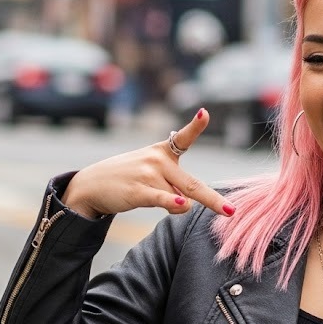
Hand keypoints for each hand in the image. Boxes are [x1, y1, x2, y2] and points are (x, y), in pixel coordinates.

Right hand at [61, 109, 233, 218]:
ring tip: (151, 198)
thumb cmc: (126, 178)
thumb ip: (173, 190)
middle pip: (192, 184)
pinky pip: (160, 198)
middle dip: (213, 200)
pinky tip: (179, 203)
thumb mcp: (151, 176)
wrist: (91, 185)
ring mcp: (148, 175)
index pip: (182, 138)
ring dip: (173, 208)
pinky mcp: (138, 190)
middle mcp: (158, 161)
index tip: (204, 113)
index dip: (196, 126)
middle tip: (231, 211)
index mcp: (163, 152)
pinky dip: (171, 202)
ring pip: (177, 199)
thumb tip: (184, 205)